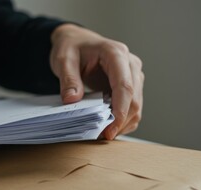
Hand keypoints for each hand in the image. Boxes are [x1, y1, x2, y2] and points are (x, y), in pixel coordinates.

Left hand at [50, 24, 143, 139]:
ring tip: (103, 134)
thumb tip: (72, 100)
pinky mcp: (131, 85)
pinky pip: (132, 107)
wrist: (76, 41)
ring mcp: (133, 75)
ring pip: (136, 105)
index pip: (125, 86)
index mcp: (116, 53)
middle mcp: (130, 64)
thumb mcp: (63, 59)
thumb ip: (68, 79)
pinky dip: (123, 120)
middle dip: (121, 121)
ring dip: (123, 123)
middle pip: (134, 99)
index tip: (110, 129)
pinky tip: (108, 127)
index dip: (120, 110)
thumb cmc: (71, 47)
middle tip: (103, 136)